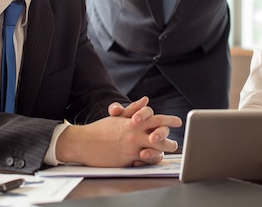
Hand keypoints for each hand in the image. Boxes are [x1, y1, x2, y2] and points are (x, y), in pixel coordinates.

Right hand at [55, 97, 181, 166]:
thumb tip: (145, 100)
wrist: (83, 143)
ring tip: (167, 152)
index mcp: (133, 121)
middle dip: (170, 138)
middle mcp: (134, 133)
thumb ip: (133, 108)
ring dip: (164, 151)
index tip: (177, 121)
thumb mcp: (118, 116)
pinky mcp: (127, 159)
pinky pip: (145, 161)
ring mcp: (132, 147)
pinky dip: (151, 160)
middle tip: (174, 142)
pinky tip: (153, 159)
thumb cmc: (100, 129)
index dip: (169, 120)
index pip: (156, 118)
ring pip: (156, 149)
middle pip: (160, 134)